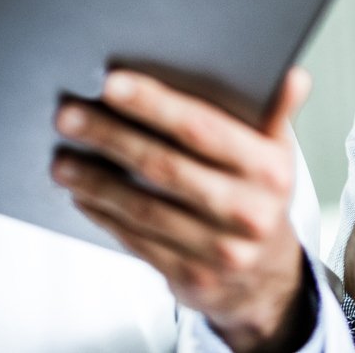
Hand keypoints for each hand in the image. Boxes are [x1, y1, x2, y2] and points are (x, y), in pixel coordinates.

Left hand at [52, 68, 314, 352]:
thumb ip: (274, 111)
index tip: (110, 83)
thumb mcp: (276, 153)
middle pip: (166, 168)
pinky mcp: (192, 279)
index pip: (202, 129)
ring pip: (145, 210)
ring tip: (61, 159)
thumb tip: (294, 76)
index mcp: (269, 169)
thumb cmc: (259, 195)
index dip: (154, 105)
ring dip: (96, 182)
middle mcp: (248, 211)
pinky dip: (105, 215)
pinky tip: (81, 194)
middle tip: (68, 115)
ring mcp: (220, 251)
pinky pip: (138, 241)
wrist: (267, 277)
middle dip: (111, 137)